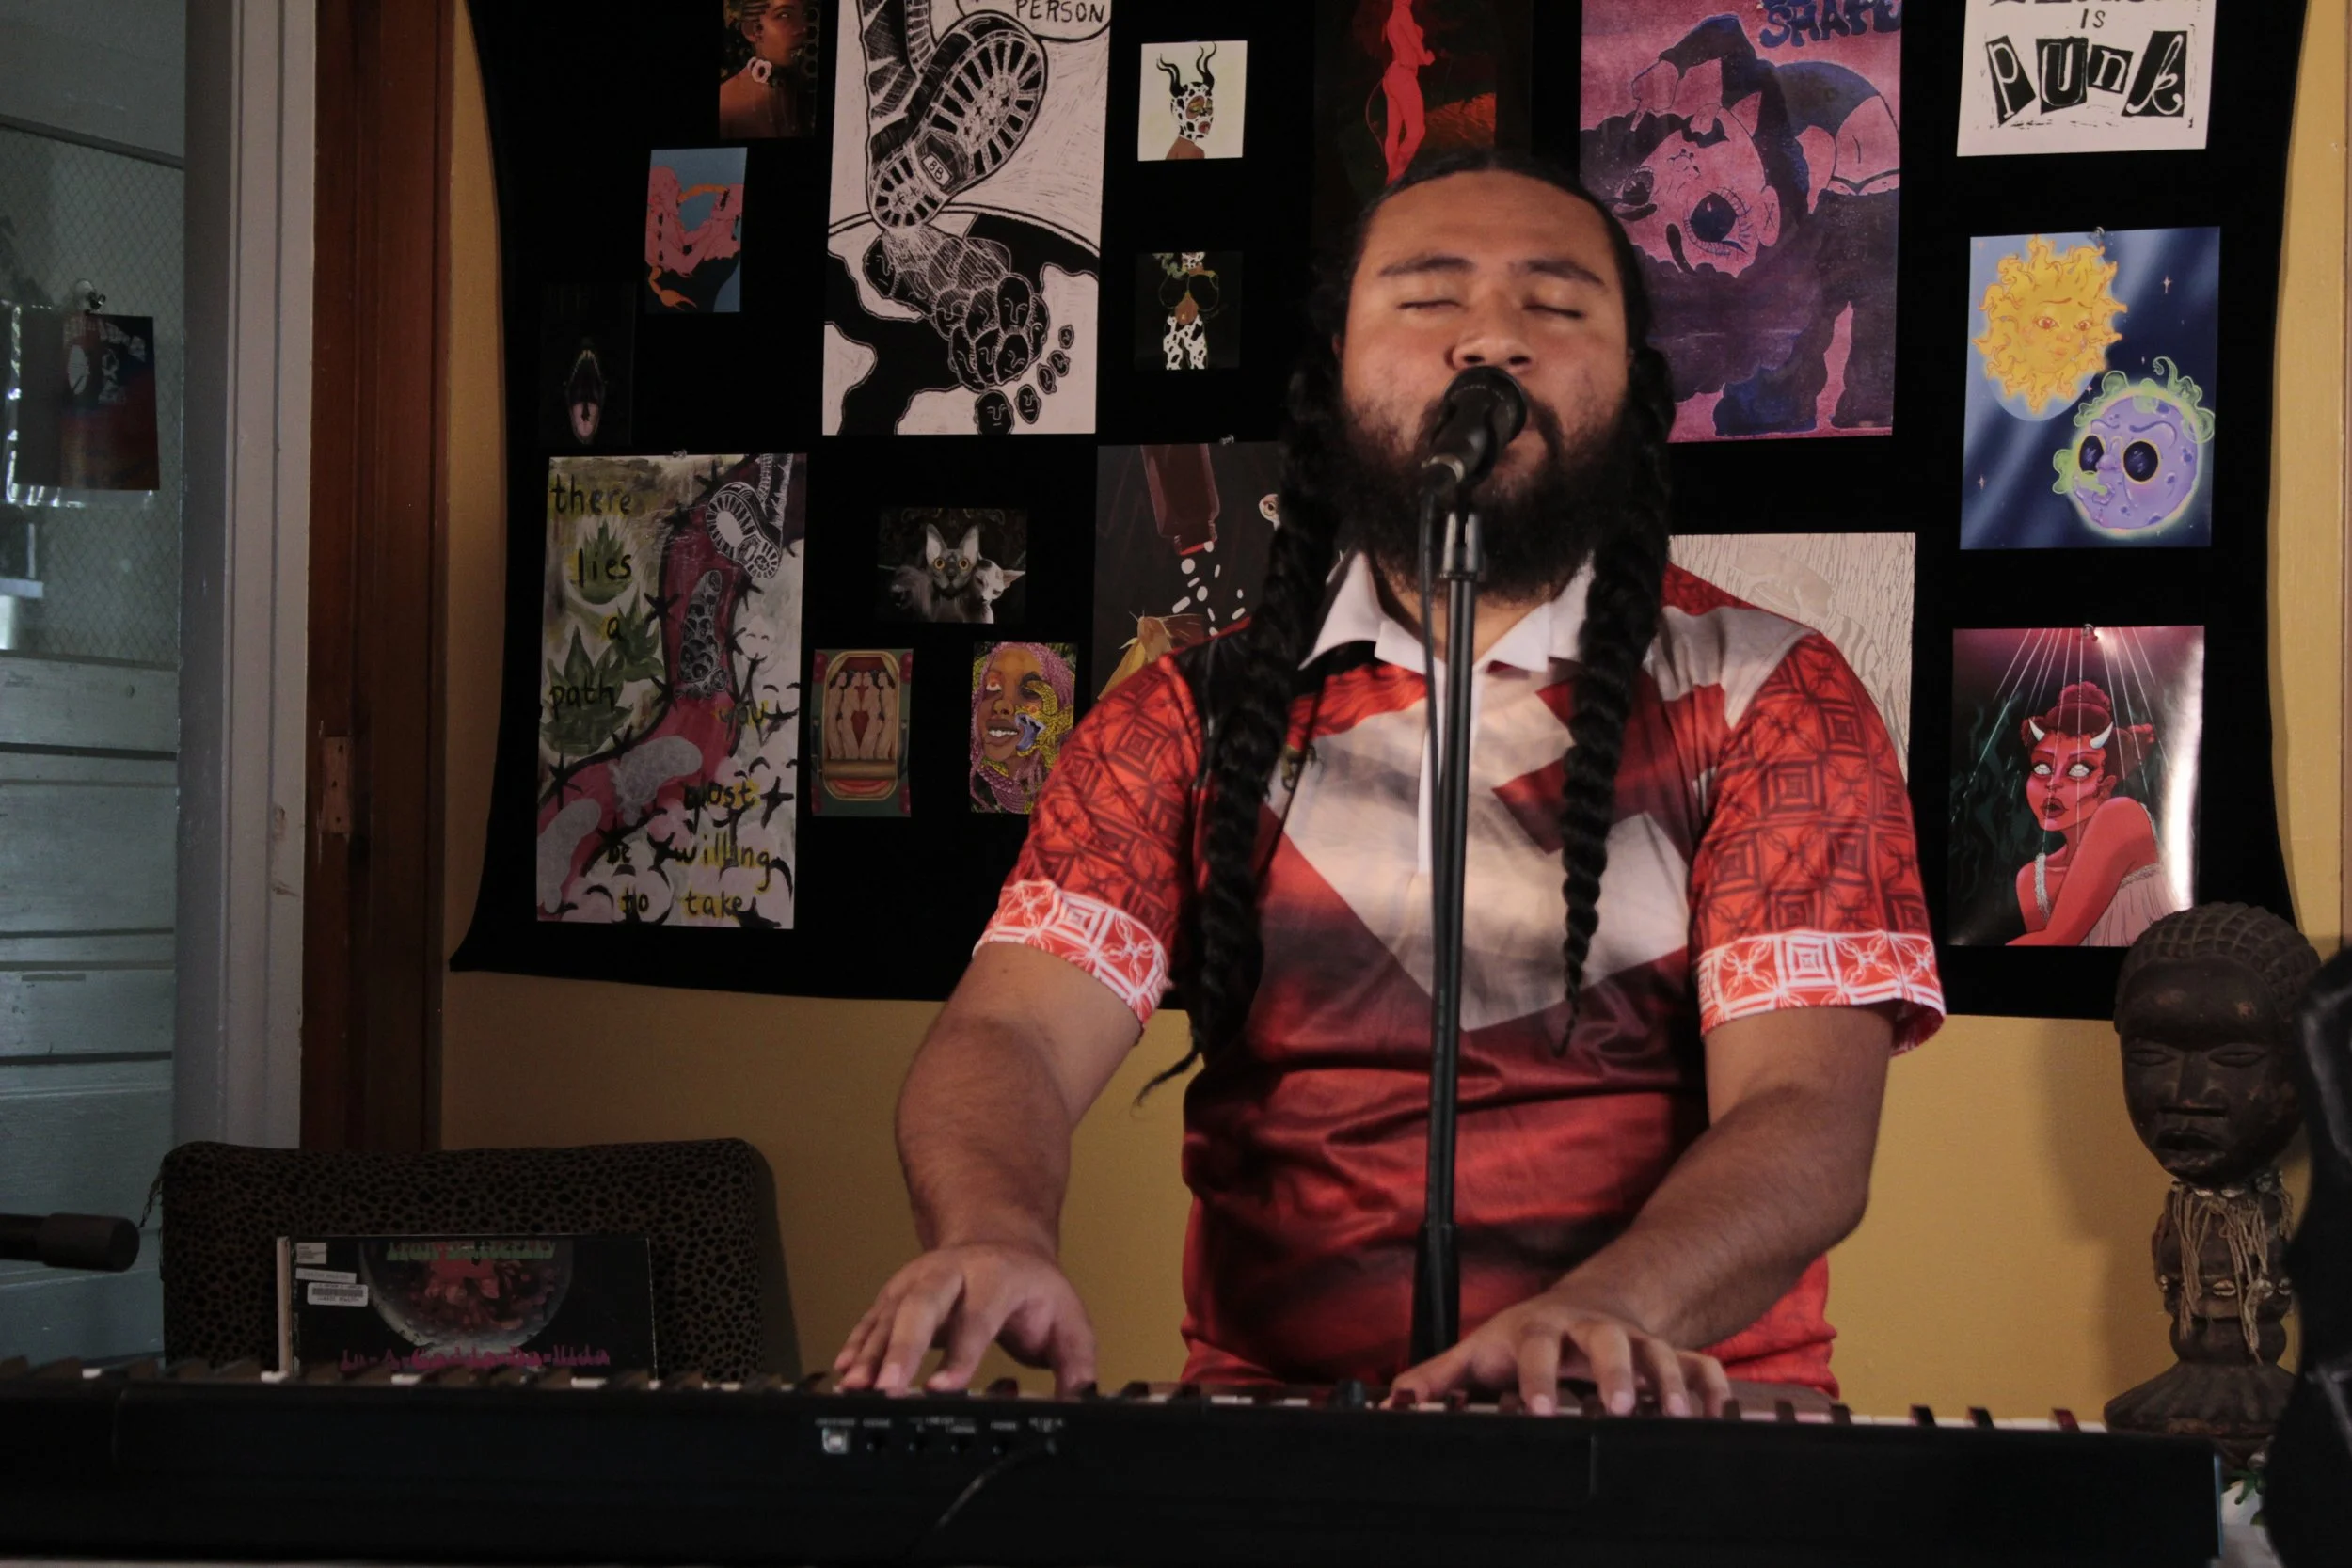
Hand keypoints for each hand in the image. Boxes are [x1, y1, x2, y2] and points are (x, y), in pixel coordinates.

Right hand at [832, 1241, 1096, 1395]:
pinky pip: (872, 1320)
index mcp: (997, 1277)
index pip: (977, 1317)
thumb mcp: (1067, 1317)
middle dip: (903, 1347)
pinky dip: (856, 1347)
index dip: (960, 1354)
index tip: (943, 1389)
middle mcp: (952, 1272)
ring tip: (856, 1388)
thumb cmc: (1030, 1285)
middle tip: (890, 1386)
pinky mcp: (896, 1294)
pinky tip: (845, 1374)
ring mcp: (919, 1280)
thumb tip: (1080, 1403)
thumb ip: (1076, 1363)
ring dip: (870, 1351)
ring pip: (889, 1313)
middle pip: (922, 1304)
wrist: (998, 1239)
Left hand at [1389, 1285, 1730, 1417]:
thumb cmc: (1523, 1337)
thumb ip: (1437, 1378)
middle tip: (1620, 1409)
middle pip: (1607, 1342)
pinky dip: (1712, 1387)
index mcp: (1540, 1330)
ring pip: (1658, 1351)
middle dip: (1615, 1374)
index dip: (1538, 1378)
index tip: (1538, 1411)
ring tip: (1677, 1417)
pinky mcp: (1667, 1352)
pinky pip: (1699, 1364)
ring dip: (1668, 1382)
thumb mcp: (1479, 1350)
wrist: (1582, 1304)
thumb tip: (1393, 1402)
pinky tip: (1718, 1415)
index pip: (1537, 1349)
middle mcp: (1590, 1331)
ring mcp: (1633, 1339)